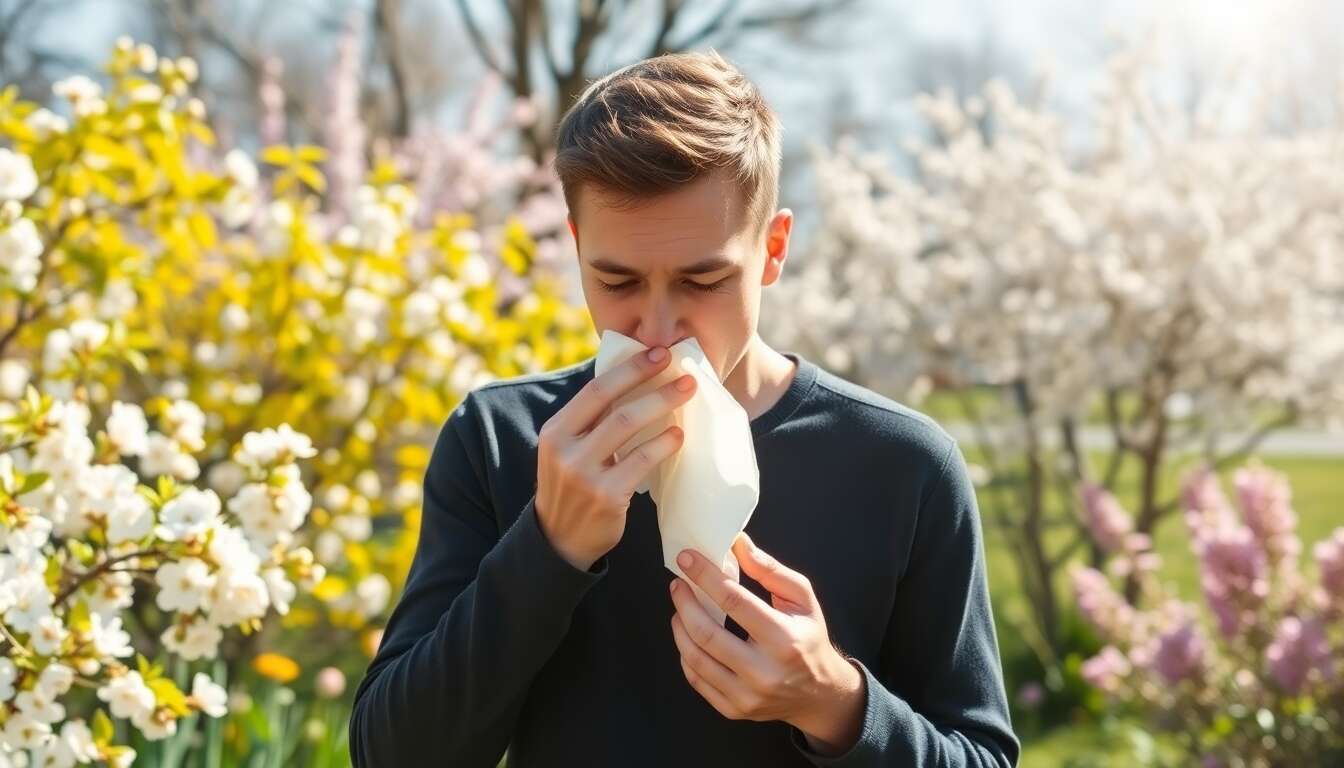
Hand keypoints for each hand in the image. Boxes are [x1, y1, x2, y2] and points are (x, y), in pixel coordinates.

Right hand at [535, 345, 696, 570]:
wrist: (560, 540)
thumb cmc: (574, 487)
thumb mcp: (568, 450)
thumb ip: (591, 422)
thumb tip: (634, 381)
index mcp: (555, 430)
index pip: (595, 389)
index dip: (629, 368)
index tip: (657, 353)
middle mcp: (564, 448)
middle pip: (614, 404)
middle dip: (651, 381)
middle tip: (682, 370)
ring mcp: (583, 473)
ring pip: (629, 426)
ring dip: (662, 405)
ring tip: (687, 393)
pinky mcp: (606, 495)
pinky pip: (641, 460)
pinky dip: (663, 444)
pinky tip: (678, 436)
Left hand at [668, 532, 866, 755]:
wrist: (820, 694)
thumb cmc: (809, 638)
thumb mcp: (802, 598)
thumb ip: (769, 569)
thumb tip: (737, 542)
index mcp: (784, 639)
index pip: (734, 601)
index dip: (705, 576)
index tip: (686, 559)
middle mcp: (764, 672)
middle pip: (707, 633)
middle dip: (684, 603)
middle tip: (678, 584)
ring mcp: (747, 696)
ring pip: (696, 659)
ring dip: (680, 627)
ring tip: (679, 608)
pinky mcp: (734, 710)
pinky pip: (697, 680)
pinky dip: (686, 654)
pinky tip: (688, 636)